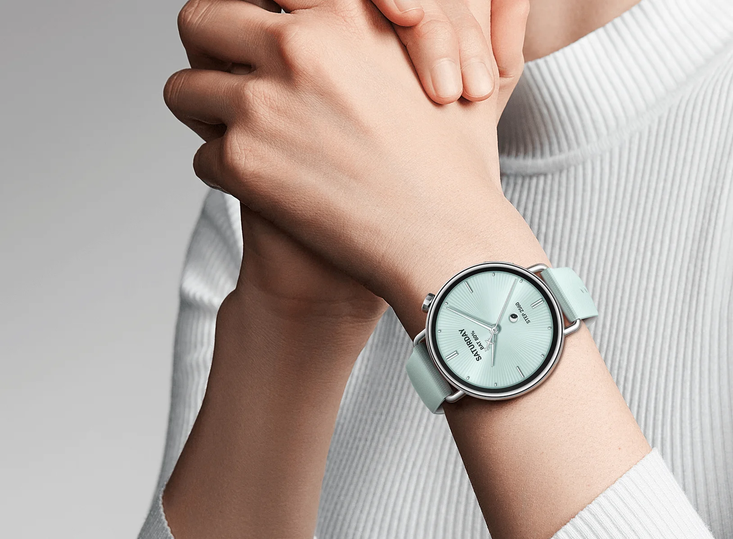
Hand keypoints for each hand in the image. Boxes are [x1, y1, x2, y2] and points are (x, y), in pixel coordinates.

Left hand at [165, 0, 541, 334]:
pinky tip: (270, 187)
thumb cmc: (462, 168)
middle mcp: (297, 47)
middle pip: (200, 18)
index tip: (250, 34)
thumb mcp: (472, 78)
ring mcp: (264, 104)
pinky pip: (202, 154)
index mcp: (346, 11)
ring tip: (243, 137)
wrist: (448, 246)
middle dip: (207, 51)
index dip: (247, 10)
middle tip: (229, 79)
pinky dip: (228, 173)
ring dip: (207, 114)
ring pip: (184, 89)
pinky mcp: (246, 163)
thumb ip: (470, 24)